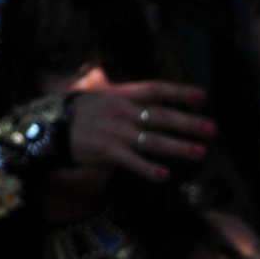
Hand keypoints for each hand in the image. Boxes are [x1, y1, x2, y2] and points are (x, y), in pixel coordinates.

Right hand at [67, 76, 214, 182]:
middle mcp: (121, 111)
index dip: (179, 92)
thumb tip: (130, 83)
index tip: (203, 97)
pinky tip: (164, 175)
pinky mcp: (105, 151)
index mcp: (121, 95)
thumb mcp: (99, 95)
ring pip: (151, 140)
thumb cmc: (80, 115)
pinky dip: (146, 168)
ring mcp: (114, 131)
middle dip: (187, 123)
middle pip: (159, 116)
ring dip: (177, 147)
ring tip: (200, 152)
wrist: (47, 129)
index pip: (154, 90)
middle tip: (212, 129)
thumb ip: (122, 93)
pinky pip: (130, 161)